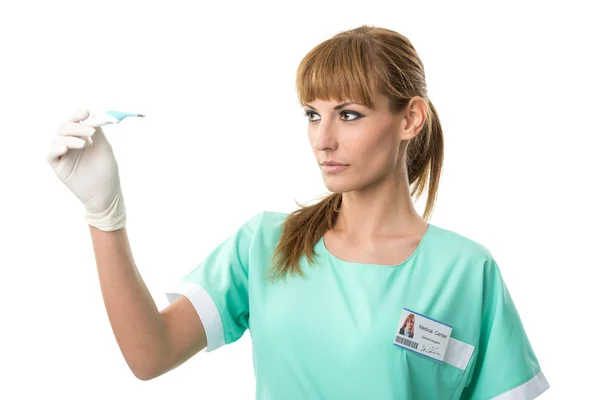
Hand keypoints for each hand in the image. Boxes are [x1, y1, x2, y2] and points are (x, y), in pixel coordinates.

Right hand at [47, 108, 126, 230]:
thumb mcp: (105, 149)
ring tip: (83, 144)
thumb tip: (93, 116)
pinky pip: (51, 154)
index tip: (86, 112)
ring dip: (70, 137)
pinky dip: (57, 148)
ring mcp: (64, 155)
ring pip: (57, 138)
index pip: (76, 121)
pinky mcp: (58, 167)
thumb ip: (99, 134)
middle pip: (64, 127)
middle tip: (89, 131)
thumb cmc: (107, 172)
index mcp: (83, 138)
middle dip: (75, 125)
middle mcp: (71, 145)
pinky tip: (67, 148)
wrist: (106, 194)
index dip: (78, 114)